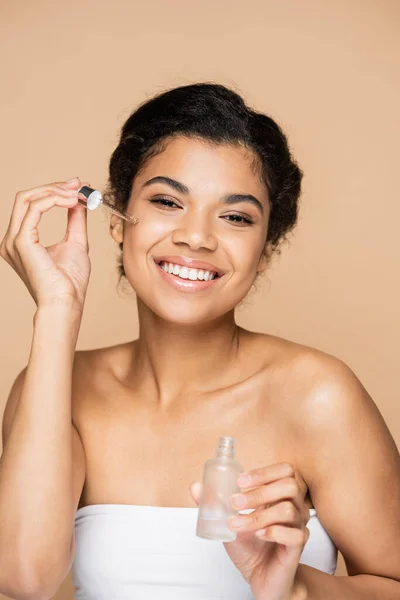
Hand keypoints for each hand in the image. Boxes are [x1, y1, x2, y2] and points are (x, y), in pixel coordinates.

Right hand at [0, 177, 90, 309]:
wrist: (66, 303)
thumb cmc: (69, 282)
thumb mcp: (75, 242)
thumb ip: (74, 219)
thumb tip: (78, 199)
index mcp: (21, 240)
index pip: (31, 204)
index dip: (54, 191)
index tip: (78, 187)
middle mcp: (12, 239)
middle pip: (26, 197)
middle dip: (54, 186)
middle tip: (79, 184)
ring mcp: (13, 240)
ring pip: (28, 198)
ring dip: (55, 191)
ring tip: (78, 193)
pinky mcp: (21, 241)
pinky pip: (35, 208)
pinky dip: (54, 200)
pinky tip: (72, 202)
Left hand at [190, 462, 308, 599]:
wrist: (260, 576)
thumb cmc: (249, 545)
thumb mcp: (229, 521)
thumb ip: (214, 503)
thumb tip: (195, 487)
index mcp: (280, 493)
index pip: (284, 470)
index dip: (263, 472)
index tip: (239, 481)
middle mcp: (294, 505)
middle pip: (290, 485)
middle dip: (259, 492)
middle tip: (235, 503)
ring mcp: (299, 525)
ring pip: (287, 510)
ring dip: (258, 516)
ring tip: (237, 524)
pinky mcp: (299, 545)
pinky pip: (295, 534)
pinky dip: (273, 532)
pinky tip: (258, 535)